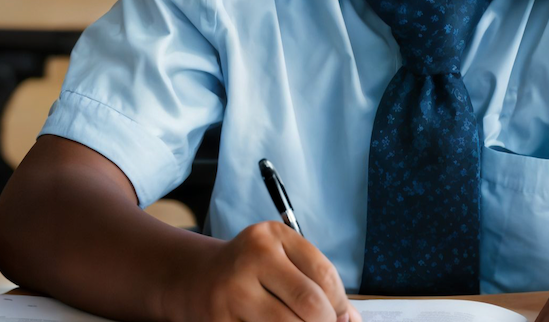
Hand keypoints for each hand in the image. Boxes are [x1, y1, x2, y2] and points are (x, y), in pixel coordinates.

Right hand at [173, 221, 359, 321]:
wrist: (196, 279)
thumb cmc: (252, 271)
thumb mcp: (281, 260)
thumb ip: (316, 281)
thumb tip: (351, 320)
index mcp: (270, 236)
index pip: (324, 275)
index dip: (341, 304)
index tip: (341, 316)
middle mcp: (250, 259)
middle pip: (311, 304)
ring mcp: (233, 292)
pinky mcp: (221, 321)